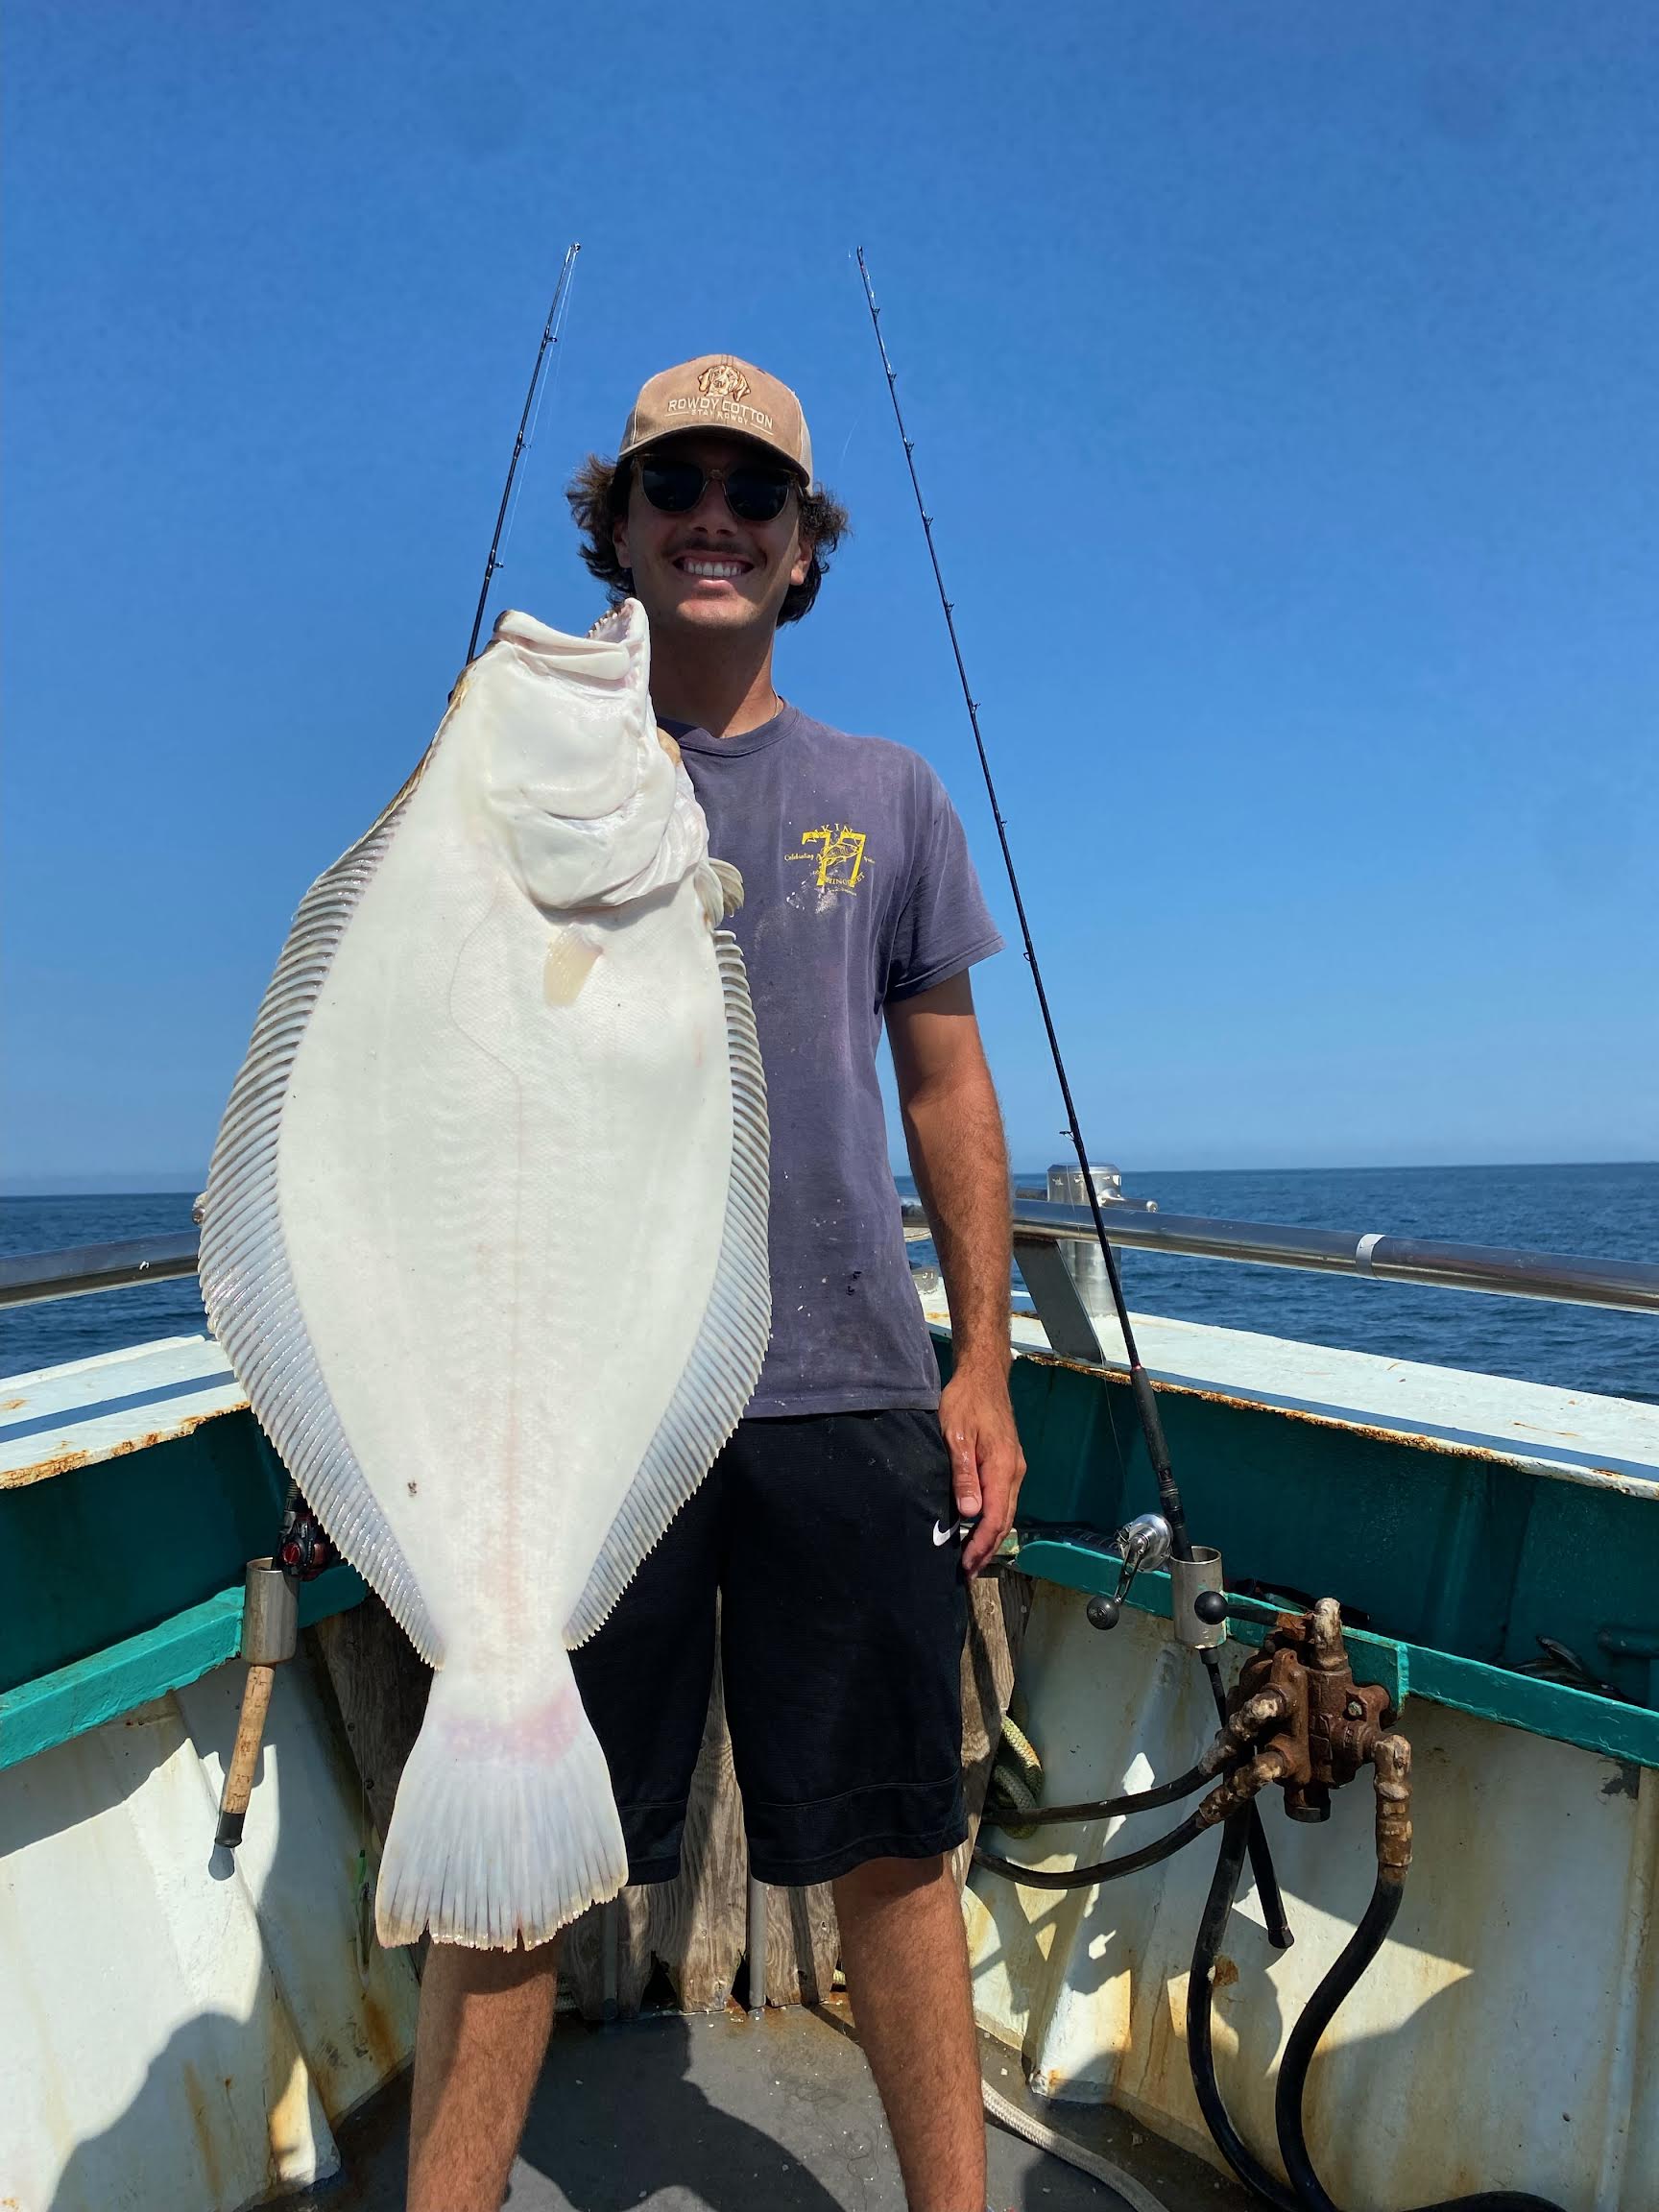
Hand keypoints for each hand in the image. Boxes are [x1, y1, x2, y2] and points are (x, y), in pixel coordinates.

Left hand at [939, 1362, 1025, 1578]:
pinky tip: (978, 1528)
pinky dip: (992, 1520)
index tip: (965, 1564)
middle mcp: (1014, 1472)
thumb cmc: (966, 1401)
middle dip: (987, 1549)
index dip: (981, 1545)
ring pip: (1006, 1512)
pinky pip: (1003, 1500)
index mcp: (1002, 1468)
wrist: (983, 1376)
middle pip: (1005, 1521)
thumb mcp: (956, 1434)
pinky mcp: (1008, 1464)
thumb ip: (963, 1474)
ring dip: (990, 1537)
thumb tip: (970, 1512)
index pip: (995, 1518)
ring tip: (972, 1558)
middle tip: (967, 1572)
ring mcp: (1013, 1468)